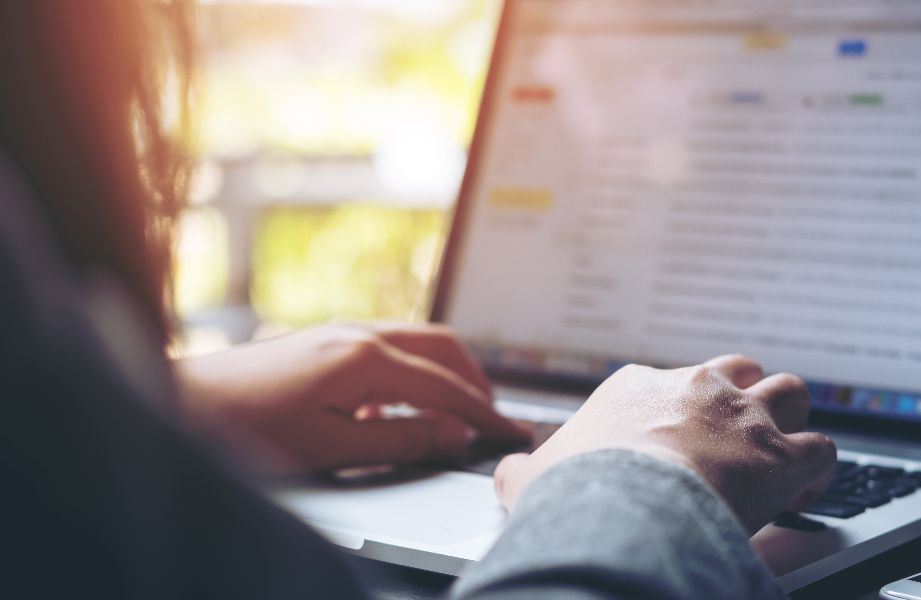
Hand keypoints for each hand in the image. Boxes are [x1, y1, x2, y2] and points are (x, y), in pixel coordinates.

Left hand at [177, 322, 529, 473]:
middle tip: (494, 413)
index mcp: (364, 357)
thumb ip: (401, 439)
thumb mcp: (333, 447)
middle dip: (475, 378)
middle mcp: (357, 332)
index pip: (446, 385)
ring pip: (416, 340)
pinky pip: (388, 346)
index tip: (511, 430)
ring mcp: (339, 331)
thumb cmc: (247, 428)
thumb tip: (453, 433)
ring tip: (458, 408)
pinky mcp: (323, 341)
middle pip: (441, 345)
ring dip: (445, 371)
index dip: (484, 412)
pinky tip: (398, 407)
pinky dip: (412, 371)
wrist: (182, 403)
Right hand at [493, 355, 835, 532]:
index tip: (679, 437)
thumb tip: (508, 473)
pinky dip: (819, 466)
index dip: (682, 409)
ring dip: (790, 416)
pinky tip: (808, 485)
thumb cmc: (578, 491)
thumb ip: (524, 469)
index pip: (671, 382)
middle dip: (745, 394)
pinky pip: (822, 448)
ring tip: (783, 444)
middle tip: (739, 428)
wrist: (622, 508)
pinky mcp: (780, 456)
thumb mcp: (532, 476)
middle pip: (738, 369)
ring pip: (789, 391)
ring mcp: (743, 418)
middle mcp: (698, 389)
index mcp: (641, 387)